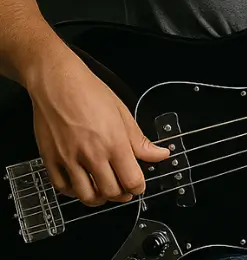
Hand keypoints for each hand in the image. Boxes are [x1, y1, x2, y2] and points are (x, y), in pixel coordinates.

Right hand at [27, 51, 170, 206]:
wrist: (56, 83)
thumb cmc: (90, 93)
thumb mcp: (123, 113)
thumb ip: (140, 140)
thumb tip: (161, 155)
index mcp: (114, 143)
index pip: (132, 180)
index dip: (139, 187)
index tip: (139, 184)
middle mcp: (92, 155)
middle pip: (111, 192)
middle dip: (122, 194)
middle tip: (124, 189)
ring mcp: (68, 159)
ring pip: (87, 196)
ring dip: (99, 198)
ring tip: (105, 190)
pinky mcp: (50, 160)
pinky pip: (63, 188)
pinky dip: (74, 192)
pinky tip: (82, 184)